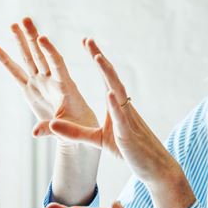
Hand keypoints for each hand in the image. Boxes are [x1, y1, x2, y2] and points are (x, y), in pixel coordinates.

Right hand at [0, 17, 98, 140]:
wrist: (77, 131)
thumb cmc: (79, 128)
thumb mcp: (70, 130)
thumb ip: (52, 129)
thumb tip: (34, 133)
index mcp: (65, 86)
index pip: (57, 64)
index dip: (50, 51)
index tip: (42, 38)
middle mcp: (51, 81)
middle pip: (41, 55)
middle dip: (33, 38)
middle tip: (25, 19)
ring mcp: (40, 83)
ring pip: (29, 59)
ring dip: (21, 43)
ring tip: (13, 24)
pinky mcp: (31, 90)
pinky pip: (16, 74)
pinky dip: (7, 62)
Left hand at [49, 38, 182, 185]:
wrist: (154, 167)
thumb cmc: (129, 151)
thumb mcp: (97, 140)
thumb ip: (76, 132)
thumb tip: (53, 124)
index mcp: (117, 106)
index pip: (106, 78)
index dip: (97, 60)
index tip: (87, 43)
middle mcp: (123, 107)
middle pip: (111, 78)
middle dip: (100, 58)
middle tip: (88, 40)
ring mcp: (127, 119)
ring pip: (118, 92)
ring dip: (108, 74)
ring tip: (98, 57)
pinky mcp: (128, 135)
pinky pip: (121, 117)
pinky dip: (115, 105)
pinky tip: (110, 93)